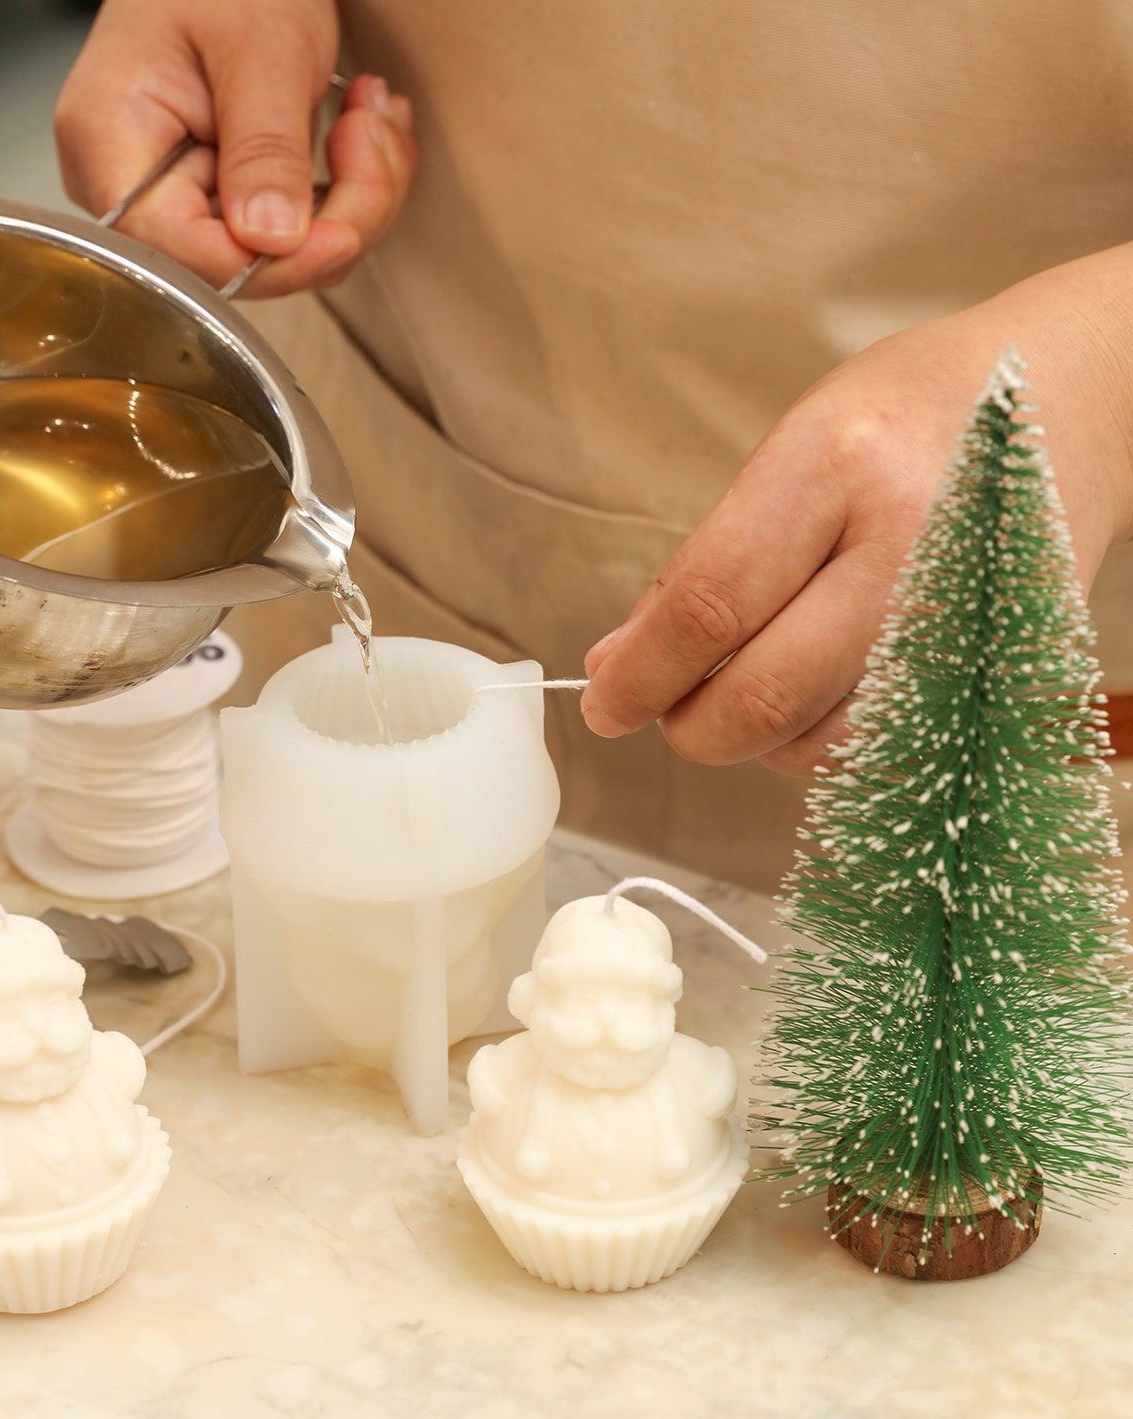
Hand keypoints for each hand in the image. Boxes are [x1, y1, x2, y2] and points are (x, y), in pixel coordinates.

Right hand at [54, 0, 416, 296]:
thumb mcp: (257, 46)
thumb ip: (263, 147)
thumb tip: (270, 242)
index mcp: (110, 144)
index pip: (180, 252)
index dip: (266, 261)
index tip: (342, 233)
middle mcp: (138, 188)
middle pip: (240, 263)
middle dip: (332, 216)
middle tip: (373, 132)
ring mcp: (185, 199)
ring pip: (284, 255)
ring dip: (356, 195)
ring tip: (373, 112)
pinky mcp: (232, 201)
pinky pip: (300, 232)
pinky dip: (352, 186)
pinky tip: (363, 123)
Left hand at [582, 246, 1132, 774]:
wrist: (1080, 397)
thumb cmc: (914, 414)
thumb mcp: (792, 447)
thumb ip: (703, 564)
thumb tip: (618, 666)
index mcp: (842, 467)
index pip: (709, 604)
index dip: (639, 674)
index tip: (604, 701)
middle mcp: (912, 549)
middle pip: (761, 698)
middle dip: (686, 726)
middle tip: (664, 708)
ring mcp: (966, 623)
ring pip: (815, 746)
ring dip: (754, 739)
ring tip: (753, 676)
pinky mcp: (1000, 676)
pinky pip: (877, 755)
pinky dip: (819, 744)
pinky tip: (817, 690)